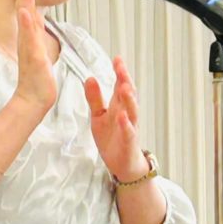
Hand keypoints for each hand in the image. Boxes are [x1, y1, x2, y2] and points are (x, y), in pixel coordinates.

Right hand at [13, 0, 56, 113]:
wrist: (33, 99)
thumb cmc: (36, 77)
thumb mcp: (37, 48)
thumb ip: (34, 32)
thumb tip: (34, 16)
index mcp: (29, 35)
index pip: (28, 7)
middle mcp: (27, 39)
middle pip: (24, 8)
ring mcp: (29, 48)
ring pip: (27, 20)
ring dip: (26, 0)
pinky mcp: (35, 59)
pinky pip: (31, 40)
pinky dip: (27, 26)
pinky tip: (26, 13)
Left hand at [84, 56, 148, 181]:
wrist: (123, 164)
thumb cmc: (112, 138)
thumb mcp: (99, 116)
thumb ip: (95, 98)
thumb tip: (89, 78)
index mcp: (119, 106)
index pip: (120, 85)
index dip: (120, 72)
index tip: (117, 59)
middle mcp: (126, 114)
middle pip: (128, 94)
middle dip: (125, 80)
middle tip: (121, 67)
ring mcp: (129, 128)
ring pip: (132, 111)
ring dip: (129, 99)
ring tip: (124, 87)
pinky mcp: (129, 142)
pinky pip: (129, 132)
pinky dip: (126, 125)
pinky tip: (123, 117)